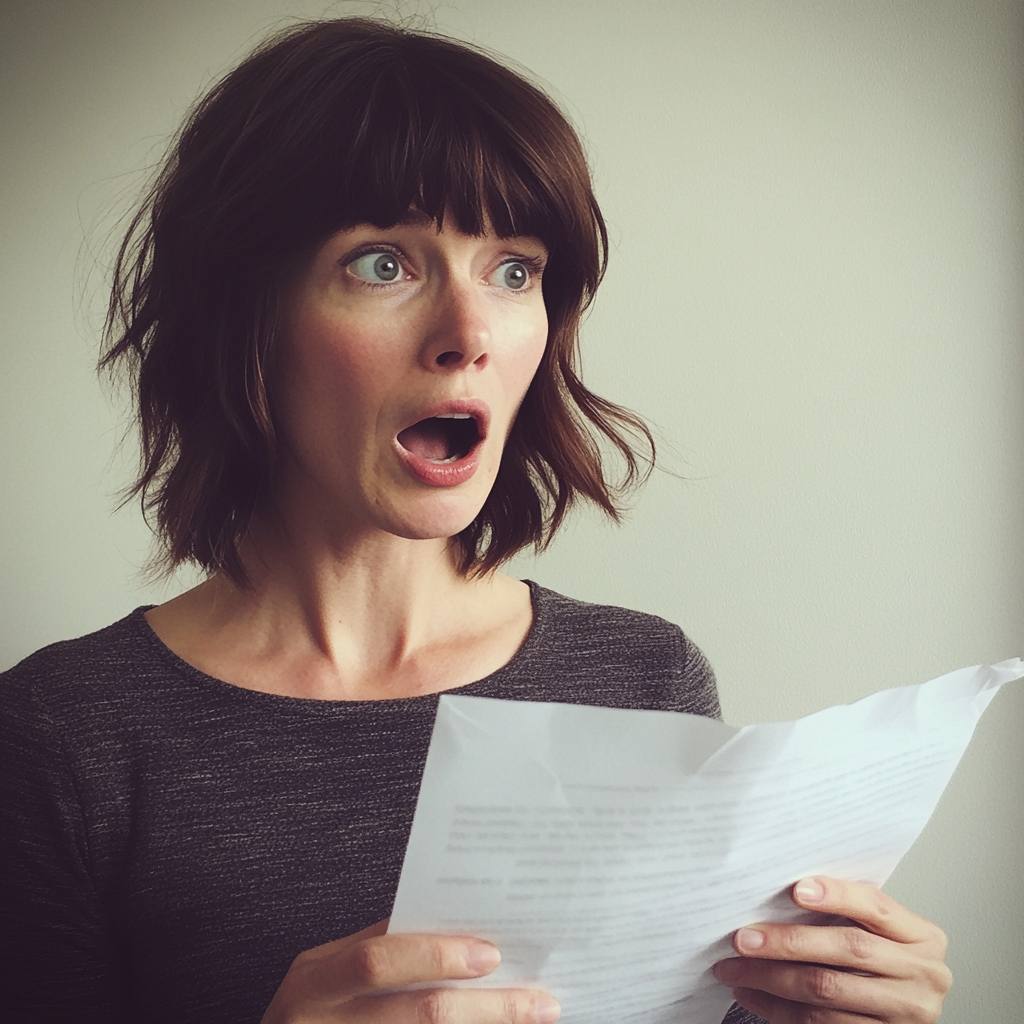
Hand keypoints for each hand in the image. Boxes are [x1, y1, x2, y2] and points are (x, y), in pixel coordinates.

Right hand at [260, 919, 559, 1023]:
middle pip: (419, 1014)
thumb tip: (458, 927)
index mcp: (315, 981)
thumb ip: (380, 950)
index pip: (378, 960)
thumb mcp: (328, 972)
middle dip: (487, 1007)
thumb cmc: (310, 1010)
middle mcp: (322, 1023)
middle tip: (537, 1002)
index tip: (492, 953)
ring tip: (532, 1019)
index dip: (435, 955)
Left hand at [712, 877, 951, 1023]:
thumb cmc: (880, 961)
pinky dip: (778, 1008)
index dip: (837, 897)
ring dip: (772, 979)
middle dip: (788, 942)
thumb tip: (779, 890)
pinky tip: (752, 994)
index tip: (796, 890)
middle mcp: (923, 976)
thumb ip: (847, 913)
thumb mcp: (879, 932)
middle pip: (848, 950)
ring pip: (828, 991)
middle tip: (743, 938)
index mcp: (923, 937)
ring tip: (734, 968)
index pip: (876, 907)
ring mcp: (906, 1015)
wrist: (902, 1010)